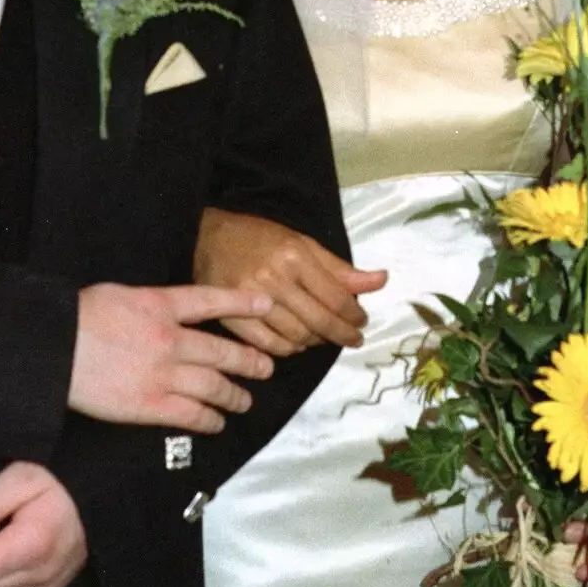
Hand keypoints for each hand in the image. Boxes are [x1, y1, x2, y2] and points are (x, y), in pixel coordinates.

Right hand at [69, 281, 274, 432]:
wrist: (55, 347)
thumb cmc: (78, 317)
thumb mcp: (120, 295)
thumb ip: (150, 305)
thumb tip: (165, 313)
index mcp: (160, 306)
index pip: (210, 302)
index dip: (242, 303)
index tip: (266, 306)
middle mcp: (170, 339)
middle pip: (221, 352)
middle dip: (248, 362)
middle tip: (265, 368)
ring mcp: (163, 374)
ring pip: (213, 386)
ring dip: (234, 395)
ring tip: (244, 401)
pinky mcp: (150, 405)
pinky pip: (191, 415)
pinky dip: (209, 420)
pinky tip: (218, 423)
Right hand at [195, 208, 386, 355]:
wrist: (206, 236)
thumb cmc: (258, 237)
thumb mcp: (301, 243)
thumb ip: (339, 268)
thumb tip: (382, 280)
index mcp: (293, 256)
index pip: (335, 297)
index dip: (354, 314)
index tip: (362, 321)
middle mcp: (273, 279)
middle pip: (319, 321)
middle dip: (343, 334)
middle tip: (354, 339)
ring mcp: (250, 301)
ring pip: (297, 337)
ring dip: (317, 342)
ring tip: (325, 338)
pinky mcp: (232, 319)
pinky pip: (270, 347)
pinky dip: (289, 350)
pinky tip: (297, 343)